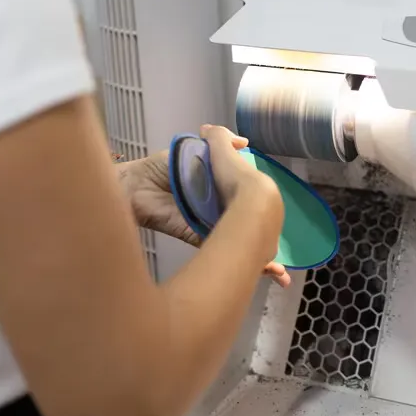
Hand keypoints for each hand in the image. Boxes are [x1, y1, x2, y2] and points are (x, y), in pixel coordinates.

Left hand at [119, 130, 289, 287]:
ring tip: (278, 272)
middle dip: (265, 240)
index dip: (262, 207)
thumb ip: (217, 145)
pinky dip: (232, 260)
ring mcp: (206, 224)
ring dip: (256, 257)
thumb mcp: (192, 150)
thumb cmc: (160, 168)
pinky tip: (253, 270)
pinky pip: (215, 247)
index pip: (245, 198)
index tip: (280, 216)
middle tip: (282, 255)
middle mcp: (216, 208)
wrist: (133, 185)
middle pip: (244, 224)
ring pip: (235, 240)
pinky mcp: (194, 236)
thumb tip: (245, 143)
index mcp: (218, 188)